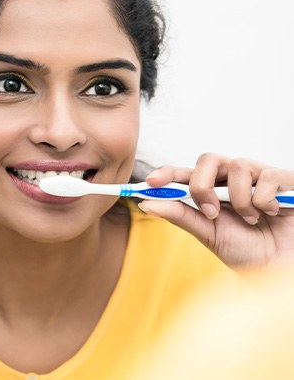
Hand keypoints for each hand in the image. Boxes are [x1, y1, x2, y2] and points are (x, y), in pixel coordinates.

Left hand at [138, 153, 293, 267]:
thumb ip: (180, 215)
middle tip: (210, 212)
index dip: (166, 173)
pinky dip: (264, 201)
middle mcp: (231, 179)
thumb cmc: (247, 251)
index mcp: (211, 190)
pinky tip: (272, 213)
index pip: (185, 173)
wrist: (281, 268)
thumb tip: (146, 203)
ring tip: (251, 219)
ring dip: (239, 200)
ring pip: (236, 165)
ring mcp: (257, 177)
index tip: (149, 182)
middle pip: (207, 159)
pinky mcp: (283, 180)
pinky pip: (266, 177)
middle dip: (203, 184)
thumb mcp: (208, 234)